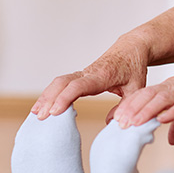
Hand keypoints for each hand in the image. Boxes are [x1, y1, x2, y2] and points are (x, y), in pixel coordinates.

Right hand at [32, 35, 149, 118]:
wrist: (131, 49)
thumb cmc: (134, 69)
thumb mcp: (137, 88)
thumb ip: (127, 106)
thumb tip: (113, 123)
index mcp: (102, 75)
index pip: (79, 86)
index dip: (65, 98)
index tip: (55, 112)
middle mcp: (88, 72)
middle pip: (63, 83)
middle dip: (50, 99)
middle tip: (40, 118)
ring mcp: (82, 73)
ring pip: (59, 82)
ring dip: (46, 97)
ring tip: (36, 114)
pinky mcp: (80, 76)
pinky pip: (62, 83)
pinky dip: (51, 94)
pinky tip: (43, 106)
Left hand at [112, 42, 173, 143]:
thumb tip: (171, 140)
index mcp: (172, 88)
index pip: (144, 96)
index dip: (129, 107)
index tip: (115, 120)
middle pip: (147, 97)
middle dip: (130, 110)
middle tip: (116, 124)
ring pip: (161, 99)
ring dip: (145, 111)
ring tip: (131, 123)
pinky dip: (171, 111)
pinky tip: (161, 118)